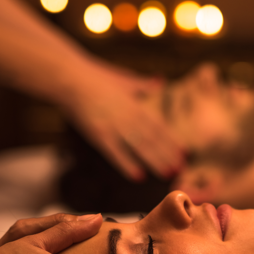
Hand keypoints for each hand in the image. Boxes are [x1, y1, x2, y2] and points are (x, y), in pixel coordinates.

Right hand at [63, 59, 185, 180]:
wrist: (68, 76)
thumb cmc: (96, 77)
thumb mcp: (124, 79)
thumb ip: (143, 85)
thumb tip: (161, 81)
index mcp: (135, 104)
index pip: (158, 125)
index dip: (172, 140)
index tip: (185, 152)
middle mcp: (128, 116)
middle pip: (152, 138)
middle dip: (167, 154)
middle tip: (181, 169)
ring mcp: (113, 126)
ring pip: (139, 146)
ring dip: (155, 161)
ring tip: (168, 174)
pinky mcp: (98, 134)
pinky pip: (115, 153)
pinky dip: (127, 164)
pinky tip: (139, 176)